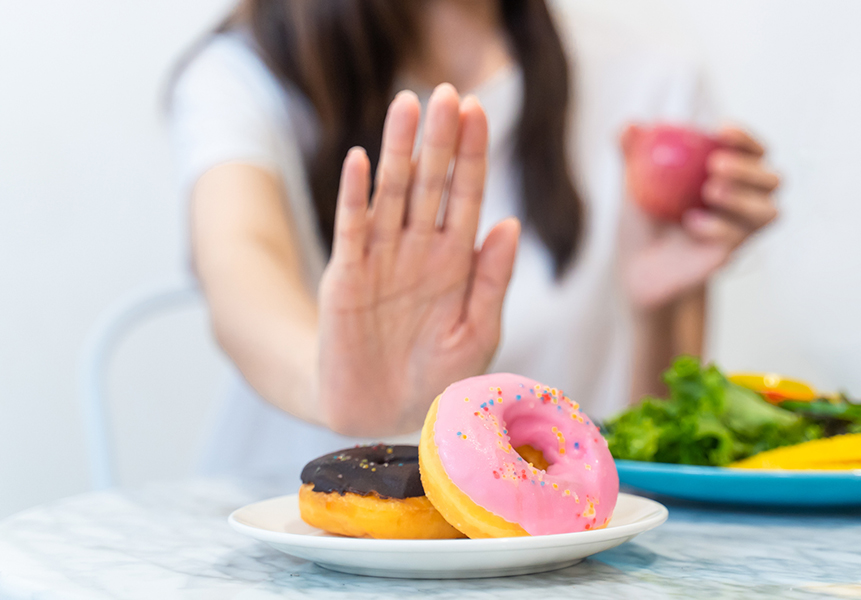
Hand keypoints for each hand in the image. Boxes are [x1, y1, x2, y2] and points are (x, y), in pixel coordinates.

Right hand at [316, 84, 519, 436]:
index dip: (473, 154)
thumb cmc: (436, 376)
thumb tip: (511, 223)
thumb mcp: (478, 331)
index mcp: (456, 260)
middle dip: (440, 138)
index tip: (479, 110)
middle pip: (432, 182)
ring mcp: (382, 259)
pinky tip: (359, 160)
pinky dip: (355, 196)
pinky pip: (352, 229)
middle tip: (447, 92)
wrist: (381, 415)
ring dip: (399, 150)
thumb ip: (493, 280)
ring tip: (407, 104)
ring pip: (392, 193)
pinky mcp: (347, 278)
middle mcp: (419, 249)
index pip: (466, 194)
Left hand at [621, 125, 779, 308]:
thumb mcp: (633, 181)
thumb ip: (633, 152)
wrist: (639, 265)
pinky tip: (691, 223)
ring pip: (769, 212)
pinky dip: (718, 227)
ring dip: (743, 198)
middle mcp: (745, 200)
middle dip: (749, 168)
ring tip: (710, 191)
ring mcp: (741, 230)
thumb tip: (630, 125)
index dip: (746, 138)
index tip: (722, 129)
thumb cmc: (644, 217)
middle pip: (772, 179)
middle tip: (716, 165)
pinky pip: (738, 238)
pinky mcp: (731, 253)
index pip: (753, 150)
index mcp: (730, 173)